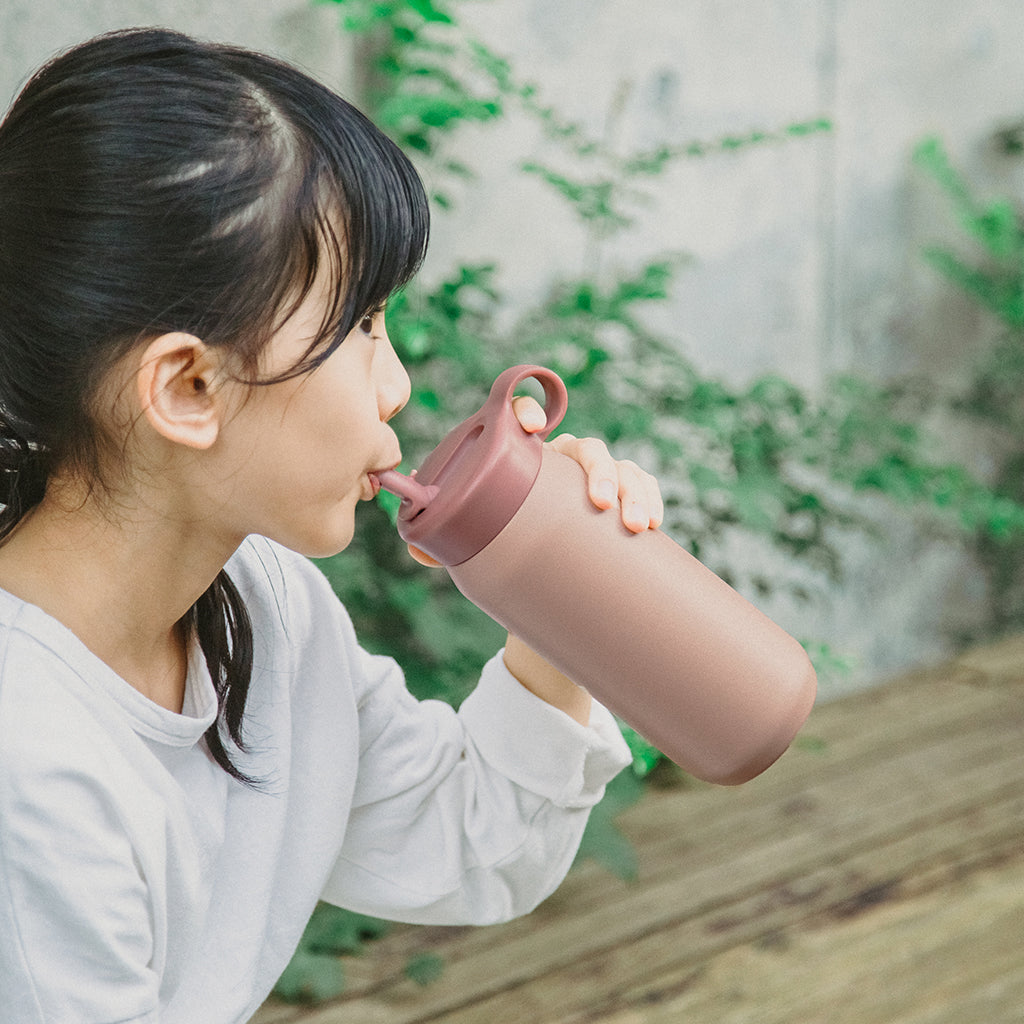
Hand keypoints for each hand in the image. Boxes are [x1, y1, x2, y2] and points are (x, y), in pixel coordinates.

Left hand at [407, 395, 663, 566]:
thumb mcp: (472, 543)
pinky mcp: (620, 506)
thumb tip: (416, 550)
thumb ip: (442, 544)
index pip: (525, 420)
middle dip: (599, 470)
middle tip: (600, 504)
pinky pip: (643, 490)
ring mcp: (595, 483)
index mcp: (525, 460)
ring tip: (634, 524)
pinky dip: (650, 500)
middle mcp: (563, 464)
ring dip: (632, 490)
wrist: (540, 586)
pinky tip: (651, 521)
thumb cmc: (503, 548)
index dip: (527, 412)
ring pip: (622, 469)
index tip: (531, 428)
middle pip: (586, 448)